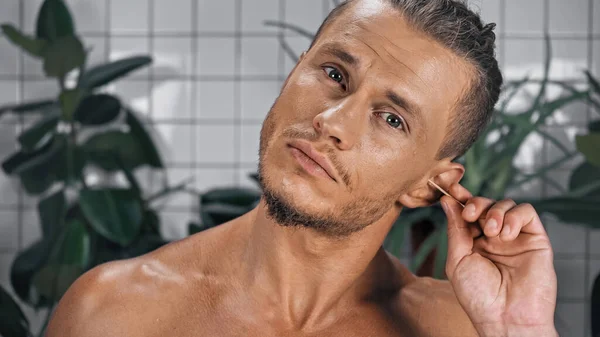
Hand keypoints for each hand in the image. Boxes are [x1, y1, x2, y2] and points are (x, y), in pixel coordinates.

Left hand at [440, 183, 557, 336]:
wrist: (506, 317)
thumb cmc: (479, 295)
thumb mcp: (458, 259)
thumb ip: (456, 229)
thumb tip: (447, 201)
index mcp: (473, 241)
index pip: (467, 212)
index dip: (459, 198)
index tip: (449, 188)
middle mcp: (494, 237)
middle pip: (485, 203)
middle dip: (475, 202)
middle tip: (470, 214)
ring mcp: (515, 237)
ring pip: (506, 204)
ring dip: (495, 211)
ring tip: (491, 232)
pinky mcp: (535, 239)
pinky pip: (527, 212)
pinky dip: (514, 216)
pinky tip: (506, 234)